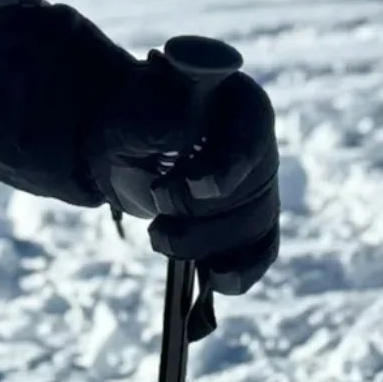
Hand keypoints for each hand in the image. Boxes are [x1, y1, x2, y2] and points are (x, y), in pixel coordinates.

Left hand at [85, 44, 278, 294]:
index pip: (251, 137)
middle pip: (253, 190)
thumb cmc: (129, 117)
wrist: (122, 146)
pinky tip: (213, 281)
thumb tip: (182, 125)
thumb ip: (156, 115)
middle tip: (155, 207)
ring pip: (254, 226)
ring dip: (206, 244)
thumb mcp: (131, 111)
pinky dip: (241, 271)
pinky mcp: (251, 220)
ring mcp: (260, 183)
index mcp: (238, 100)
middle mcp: (259, 141)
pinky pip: (260, 250)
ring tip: (158, 238)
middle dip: (200, 213)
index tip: (186, 190)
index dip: (224, 170)